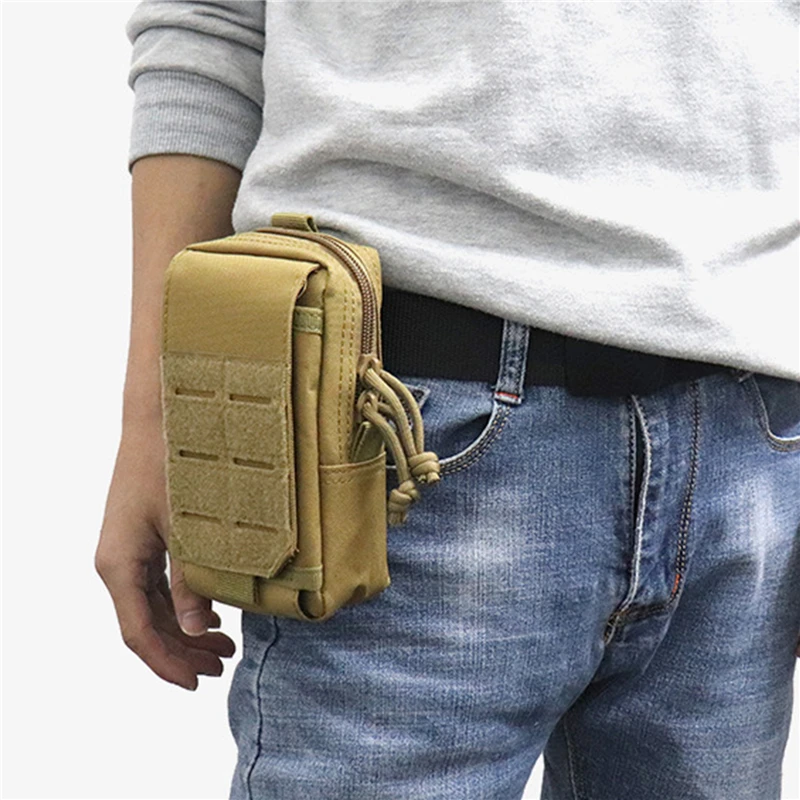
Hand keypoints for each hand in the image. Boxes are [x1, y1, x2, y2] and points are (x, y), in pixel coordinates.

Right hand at [95, 414, 235, 689]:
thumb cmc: (172, 466)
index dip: (167, 662)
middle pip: (146, 624)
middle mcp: (117, 563)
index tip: (197, 682)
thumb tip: (193, 628)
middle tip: (222, 664)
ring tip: (223, 644)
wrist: (158, 419)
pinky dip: (181, 604)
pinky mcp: (142, 538)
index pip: (139, 632)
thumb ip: (190, 580)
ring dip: (184, 628)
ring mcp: (128, 551)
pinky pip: (157, 585)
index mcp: (120, 565)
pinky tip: (209, 611)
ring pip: (152, 606)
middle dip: (182, 650)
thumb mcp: (187, 528)